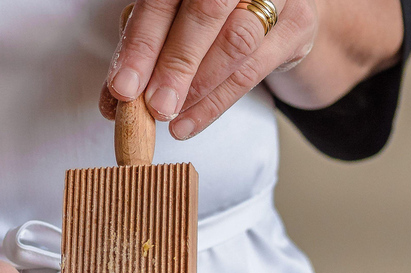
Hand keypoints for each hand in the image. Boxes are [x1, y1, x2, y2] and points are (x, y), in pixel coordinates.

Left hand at [99, 0, 316, 138]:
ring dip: (198, 88)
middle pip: (204, 14)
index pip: (162, 2)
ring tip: (171, 117)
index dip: (141, 46)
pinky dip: (217, 103)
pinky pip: (254, 71)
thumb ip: (145, 54)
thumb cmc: (211, 19)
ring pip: (235, 43)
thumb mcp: (171, 24)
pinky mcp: (296, 25)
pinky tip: (190, 122)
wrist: (275, 14)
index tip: (122, 87)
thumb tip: (114, 101)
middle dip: (175, 67)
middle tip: (155, 106)